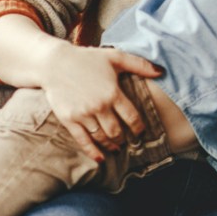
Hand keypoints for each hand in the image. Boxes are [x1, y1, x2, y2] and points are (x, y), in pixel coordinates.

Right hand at [42, 45, 160, 161]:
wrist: (54, 63)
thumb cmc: (87, 58)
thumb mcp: (115, 57)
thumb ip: (139, 64)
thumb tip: (162, 71)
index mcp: (113, 93)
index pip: (132, 117)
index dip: (138, 128)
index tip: (141, 132)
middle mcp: (99, 106)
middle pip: (116, 131)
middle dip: (124, 139)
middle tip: (128, 142)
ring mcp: (83, 114)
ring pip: (101, 137)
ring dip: (111, 145)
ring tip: (116, 148)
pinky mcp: (68, 120)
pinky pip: (82, 140)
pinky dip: (92, 151)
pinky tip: (100, 158)